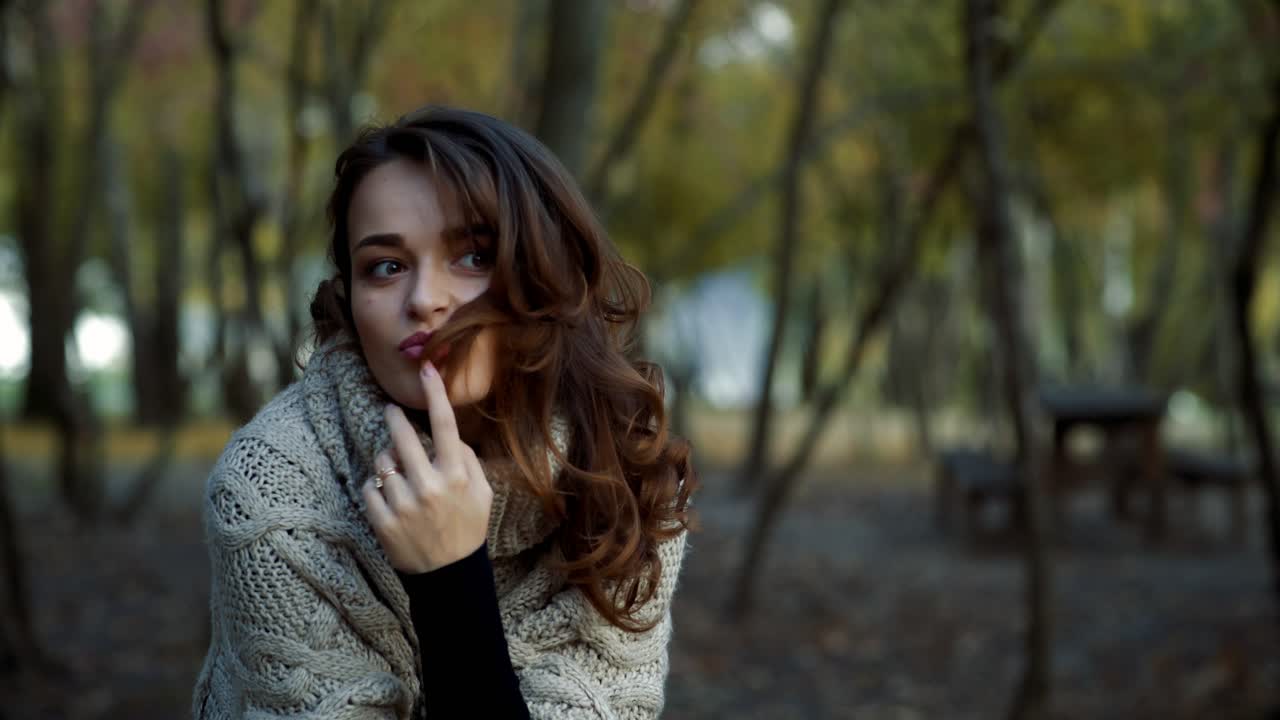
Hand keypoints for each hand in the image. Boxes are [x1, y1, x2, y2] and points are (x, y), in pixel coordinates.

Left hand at [363, 361, 492, 573]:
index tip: (427, 368)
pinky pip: (368, 488)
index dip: (435, 392)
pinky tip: (388, 497)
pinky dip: (374, 489)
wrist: (449, 576)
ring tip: (396, 472)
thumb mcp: (483, 494)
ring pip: (382, 463)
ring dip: (386, 461)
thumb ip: (469, 461)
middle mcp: (429, 486)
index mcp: (457, 475)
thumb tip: (451, 436)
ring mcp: (404, 504)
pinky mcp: (383, 522)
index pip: (445, 424)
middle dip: (393, 420)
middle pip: (402, 436)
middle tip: (389, 413)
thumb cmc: (468, 528)